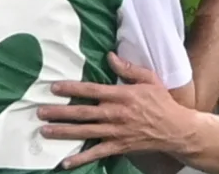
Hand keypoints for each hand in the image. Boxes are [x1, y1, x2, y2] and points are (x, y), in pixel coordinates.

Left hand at [37, 53, 191, 168]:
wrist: (178, 130)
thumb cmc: (162, 102)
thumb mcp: (149, 79)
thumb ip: (128, 68)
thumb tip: (110, 55)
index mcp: (121, 95)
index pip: (91, 90)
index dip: (71, 89)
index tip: (53, 88)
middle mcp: (115, 113)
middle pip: (82, 113)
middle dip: (59, 112)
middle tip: (39, 111)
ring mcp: (116, 132)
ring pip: (85, 132)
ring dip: (63, 132)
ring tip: (44, 130)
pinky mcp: (119, 146)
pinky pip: (97, 153)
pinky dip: (81, 158)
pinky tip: (65, 162)